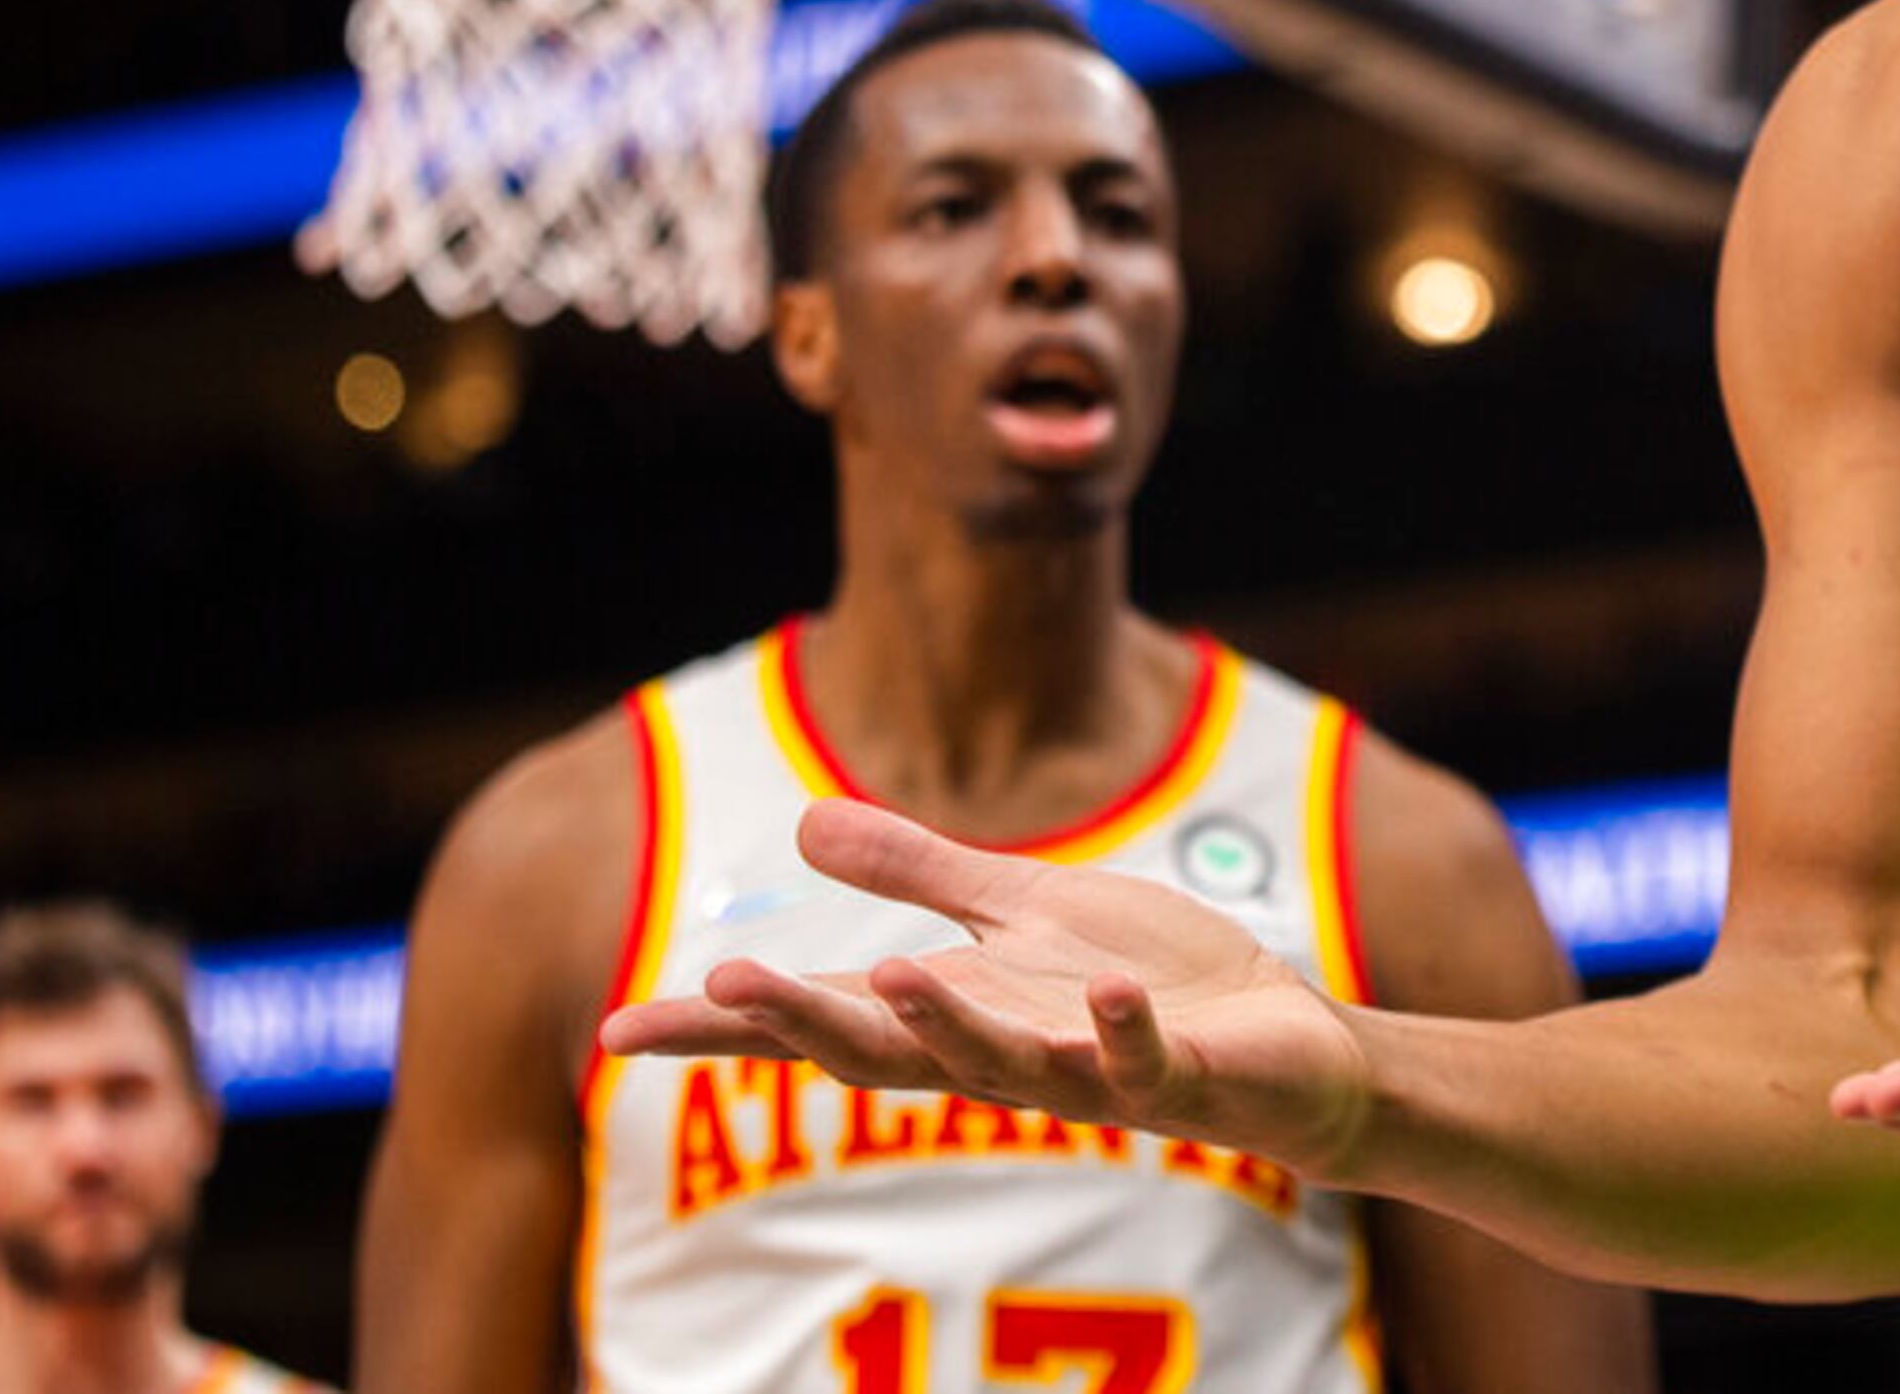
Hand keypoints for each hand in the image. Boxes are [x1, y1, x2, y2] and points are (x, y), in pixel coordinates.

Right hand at [599, 798, 1378, 1175]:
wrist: (1284, 1040)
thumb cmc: (1146, 980)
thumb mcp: (1020, 910)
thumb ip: (918, 875)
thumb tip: (800, 823)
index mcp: (960, 1010)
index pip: (822, 1022)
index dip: (723, 1030)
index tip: (616, 1031)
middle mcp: (1007, 1053)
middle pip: (887, 1051)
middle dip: (808, 1023)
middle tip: (724, 992)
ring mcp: (1092, 1073)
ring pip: (1002, 1067)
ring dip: (948, 1028)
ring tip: (897, 973)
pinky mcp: (1183, 1076)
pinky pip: (1142, 1061)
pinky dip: (1119, 1029)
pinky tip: (1102, 990)